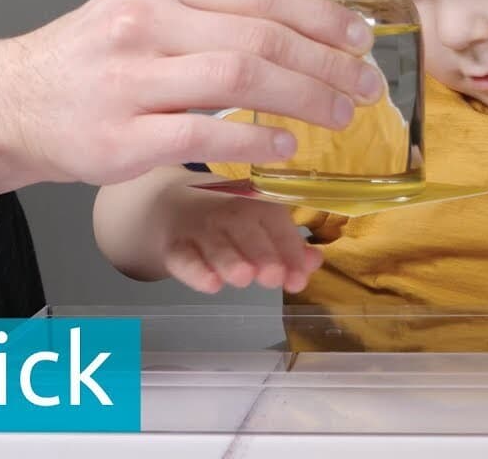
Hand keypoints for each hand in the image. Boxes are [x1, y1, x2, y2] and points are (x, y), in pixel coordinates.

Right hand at [0, 0, 381, 195]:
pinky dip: (255, 142)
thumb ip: (216, 11)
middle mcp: (145, 18)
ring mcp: (131, 78)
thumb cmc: (93, 57)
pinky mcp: (124, 134)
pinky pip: (206, 136)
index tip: (361, 39)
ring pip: (241, 79)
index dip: (324, 17)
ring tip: (339, 115)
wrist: (14, 102)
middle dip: (328, 64)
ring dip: (305, 99)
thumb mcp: (148, 8)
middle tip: (364, 87)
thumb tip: (307, 29)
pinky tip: (285, 147)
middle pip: (262, 36)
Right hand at [161, 197, 322, 293]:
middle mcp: (227, 211)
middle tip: (272, 277)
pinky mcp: (174, 246)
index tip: (298, 279)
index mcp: (255, 203)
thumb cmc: (230, 222)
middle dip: (261, 253)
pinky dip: (196, 271)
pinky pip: (183, 257)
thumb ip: (288, 247)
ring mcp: (198, 227)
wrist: (173, 206)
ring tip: (243, 277)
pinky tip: (211, 284)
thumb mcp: (261, 227)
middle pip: (244, 228)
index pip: (274, 220)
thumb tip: (313, 261)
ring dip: (229, 260)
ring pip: (214, 242)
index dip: (289, 250)